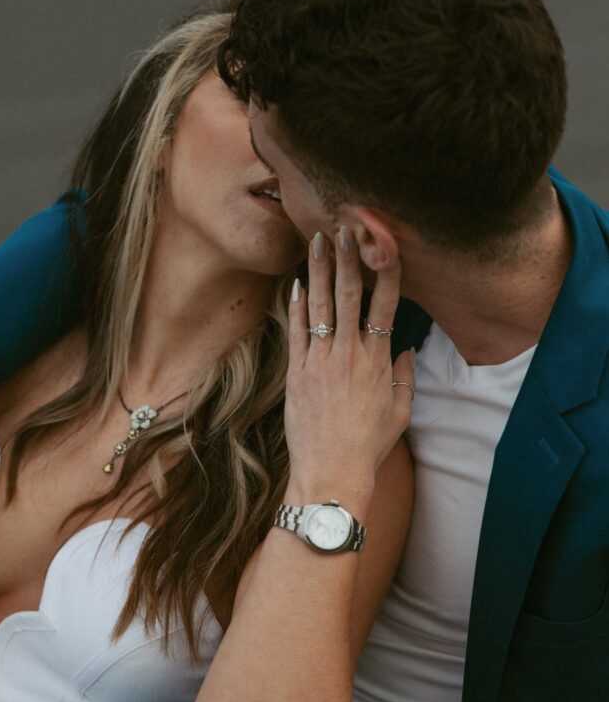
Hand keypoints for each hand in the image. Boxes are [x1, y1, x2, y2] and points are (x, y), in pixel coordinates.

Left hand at [284, 226, 413, 508]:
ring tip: (316, 241)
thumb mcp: (400, 412)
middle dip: (347, 258)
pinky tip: (294, 283)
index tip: (386, 247)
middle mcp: (350, 354)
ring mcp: (321, 360)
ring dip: (318, 270)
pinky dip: (295, 306)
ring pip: (320, 306)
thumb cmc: (369, 446)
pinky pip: (296, 331)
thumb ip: (404, 377)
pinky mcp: (297, 372)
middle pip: (349, 295)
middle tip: (344, 227)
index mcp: (379, 361)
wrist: (332, 473)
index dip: (387, 273)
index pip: (386, 306)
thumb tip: (407, 350)